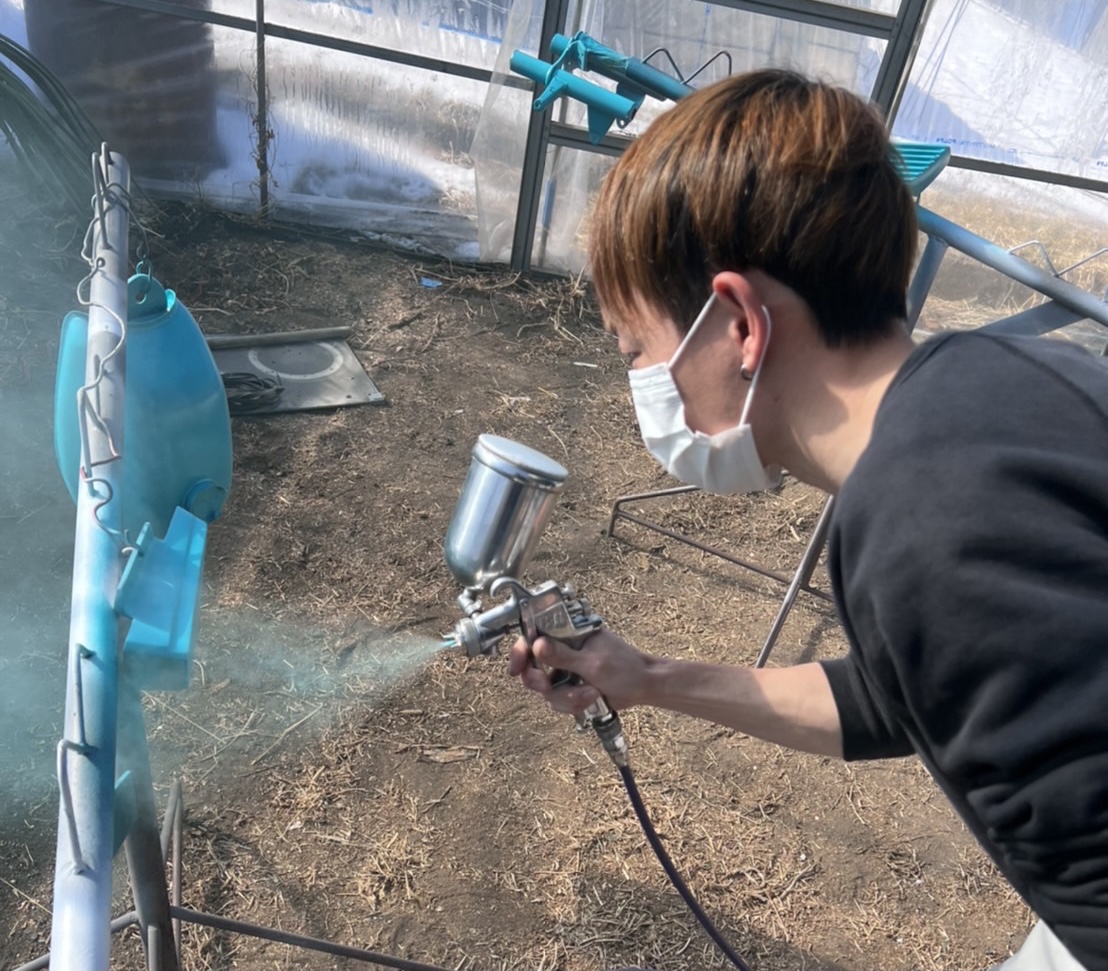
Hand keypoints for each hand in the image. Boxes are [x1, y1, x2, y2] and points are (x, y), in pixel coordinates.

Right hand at [506, 629, 654, 715]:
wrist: (643, 687)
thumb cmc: (626, 668)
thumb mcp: (593, 662)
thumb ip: (563, 656)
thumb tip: (537, 645)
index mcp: (568, 634)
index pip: (534, 636)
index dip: (520, 651)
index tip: (516, 667)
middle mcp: (563, 650)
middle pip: (533, 666)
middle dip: (540, 681)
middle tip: (547, 686)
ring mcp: (566, 670)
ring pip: (546, 690)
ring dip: (566, 697)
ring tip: (589, 694)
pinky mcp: (571, 687)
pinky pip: (558, 701)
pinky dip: (573, 704)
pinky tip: (591, 700)